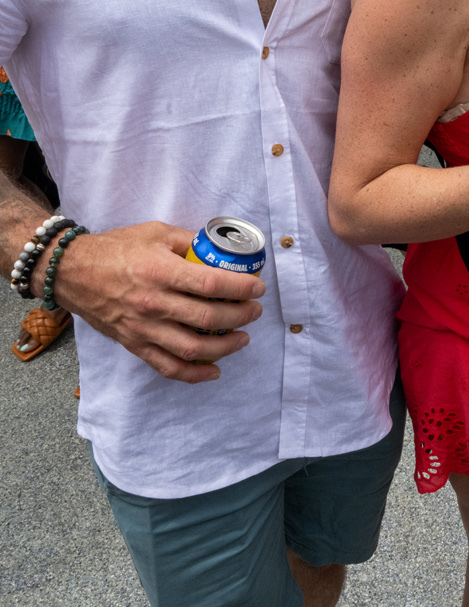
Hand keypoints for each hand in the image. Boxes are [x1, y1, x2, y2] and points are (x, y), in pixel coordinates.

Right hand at [31, 222, 265, 384]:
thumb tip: (221, 250)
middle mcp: (153, 303)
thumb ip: (189, 241)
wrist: (73, 272)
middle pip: (208, 317)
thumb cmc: (116, 249)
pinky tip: (214, 370)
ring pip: (193, 348)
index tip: (257, 287)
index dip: (241, 287)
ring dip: (225, 347)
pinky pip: (168, 367)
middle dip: (241, 316)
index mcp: (161, 270)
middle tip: (255, 311)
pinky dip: (194, 374)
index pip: (212, 283)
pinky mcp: (135, 344)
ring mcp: (144, 328)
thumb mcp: (156, 232)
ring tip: (242, 338)